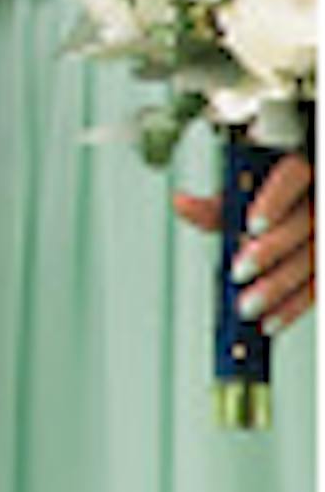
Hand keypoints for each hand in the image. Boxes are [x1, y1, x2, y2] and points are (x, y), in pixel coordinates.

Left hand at [177, 148, 315, 336]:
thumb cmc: (270, 197)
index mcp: (301, 169)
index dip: (275, 201)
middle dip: (269, 251)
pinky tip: (270, 322)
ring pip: (311, 262)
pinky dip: (291, 309)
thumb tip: (181, 203)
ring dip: (279, 288)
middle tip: (238, 271)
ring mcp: (323, 234)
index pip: (294, 176)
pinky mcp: (323, 266)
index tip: (251, 224)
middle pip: (301, 227)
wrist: (299, 205)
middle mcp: (317, 202)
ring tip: (247, 307)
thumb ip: (216, 204)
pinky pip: (315, 289)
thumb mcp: (245, 194)